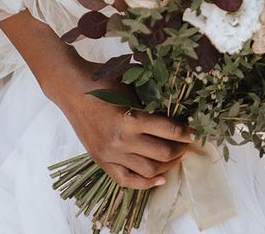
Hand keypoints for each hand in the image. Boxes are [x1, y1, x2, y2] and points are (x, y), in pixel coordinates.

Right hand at [51, 56, 192, 189]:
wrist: (72, 89)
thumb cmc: (102, 81)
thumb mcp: (131, 83)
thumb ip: (152, 95)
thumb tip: (176, 103)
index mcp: (130, 119)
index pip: (168, 131)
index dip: (185, 133)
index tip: (193, 132)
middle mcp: (121, 141)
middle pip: (162, 154)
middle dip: (180, 150)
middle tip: (186, 143)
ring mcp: (111, 154)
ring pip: (149, 170)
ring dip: (167, 165)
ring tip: (175, 156)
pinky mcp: (102, 161)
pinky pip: (127, 181)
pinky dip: (146, 183)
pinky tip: (160, 178)